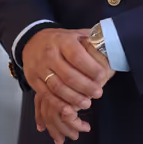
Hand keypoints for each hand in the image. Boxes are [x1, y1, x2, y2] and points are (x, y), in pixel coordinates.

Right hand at [23, 28, 113, 143]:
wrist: (32, 41)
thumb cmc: (60, 40)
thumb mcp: (75, 34)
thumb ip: (91, 40)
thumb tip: (110, 45)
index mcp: (63, 41)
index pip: (78, 57)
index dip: (91, 68)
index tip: (103, 76)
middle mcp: (50, 55)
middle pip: (69, 75)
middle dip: (86, 87)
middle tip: (98, 93)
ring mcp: (40, 68)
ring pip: (57, 87)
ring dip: (74, 98)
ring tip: (87, 103)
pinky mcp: (33, 80)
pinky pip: (46, 95)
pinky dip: (58, 104)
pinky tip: (69, 110)